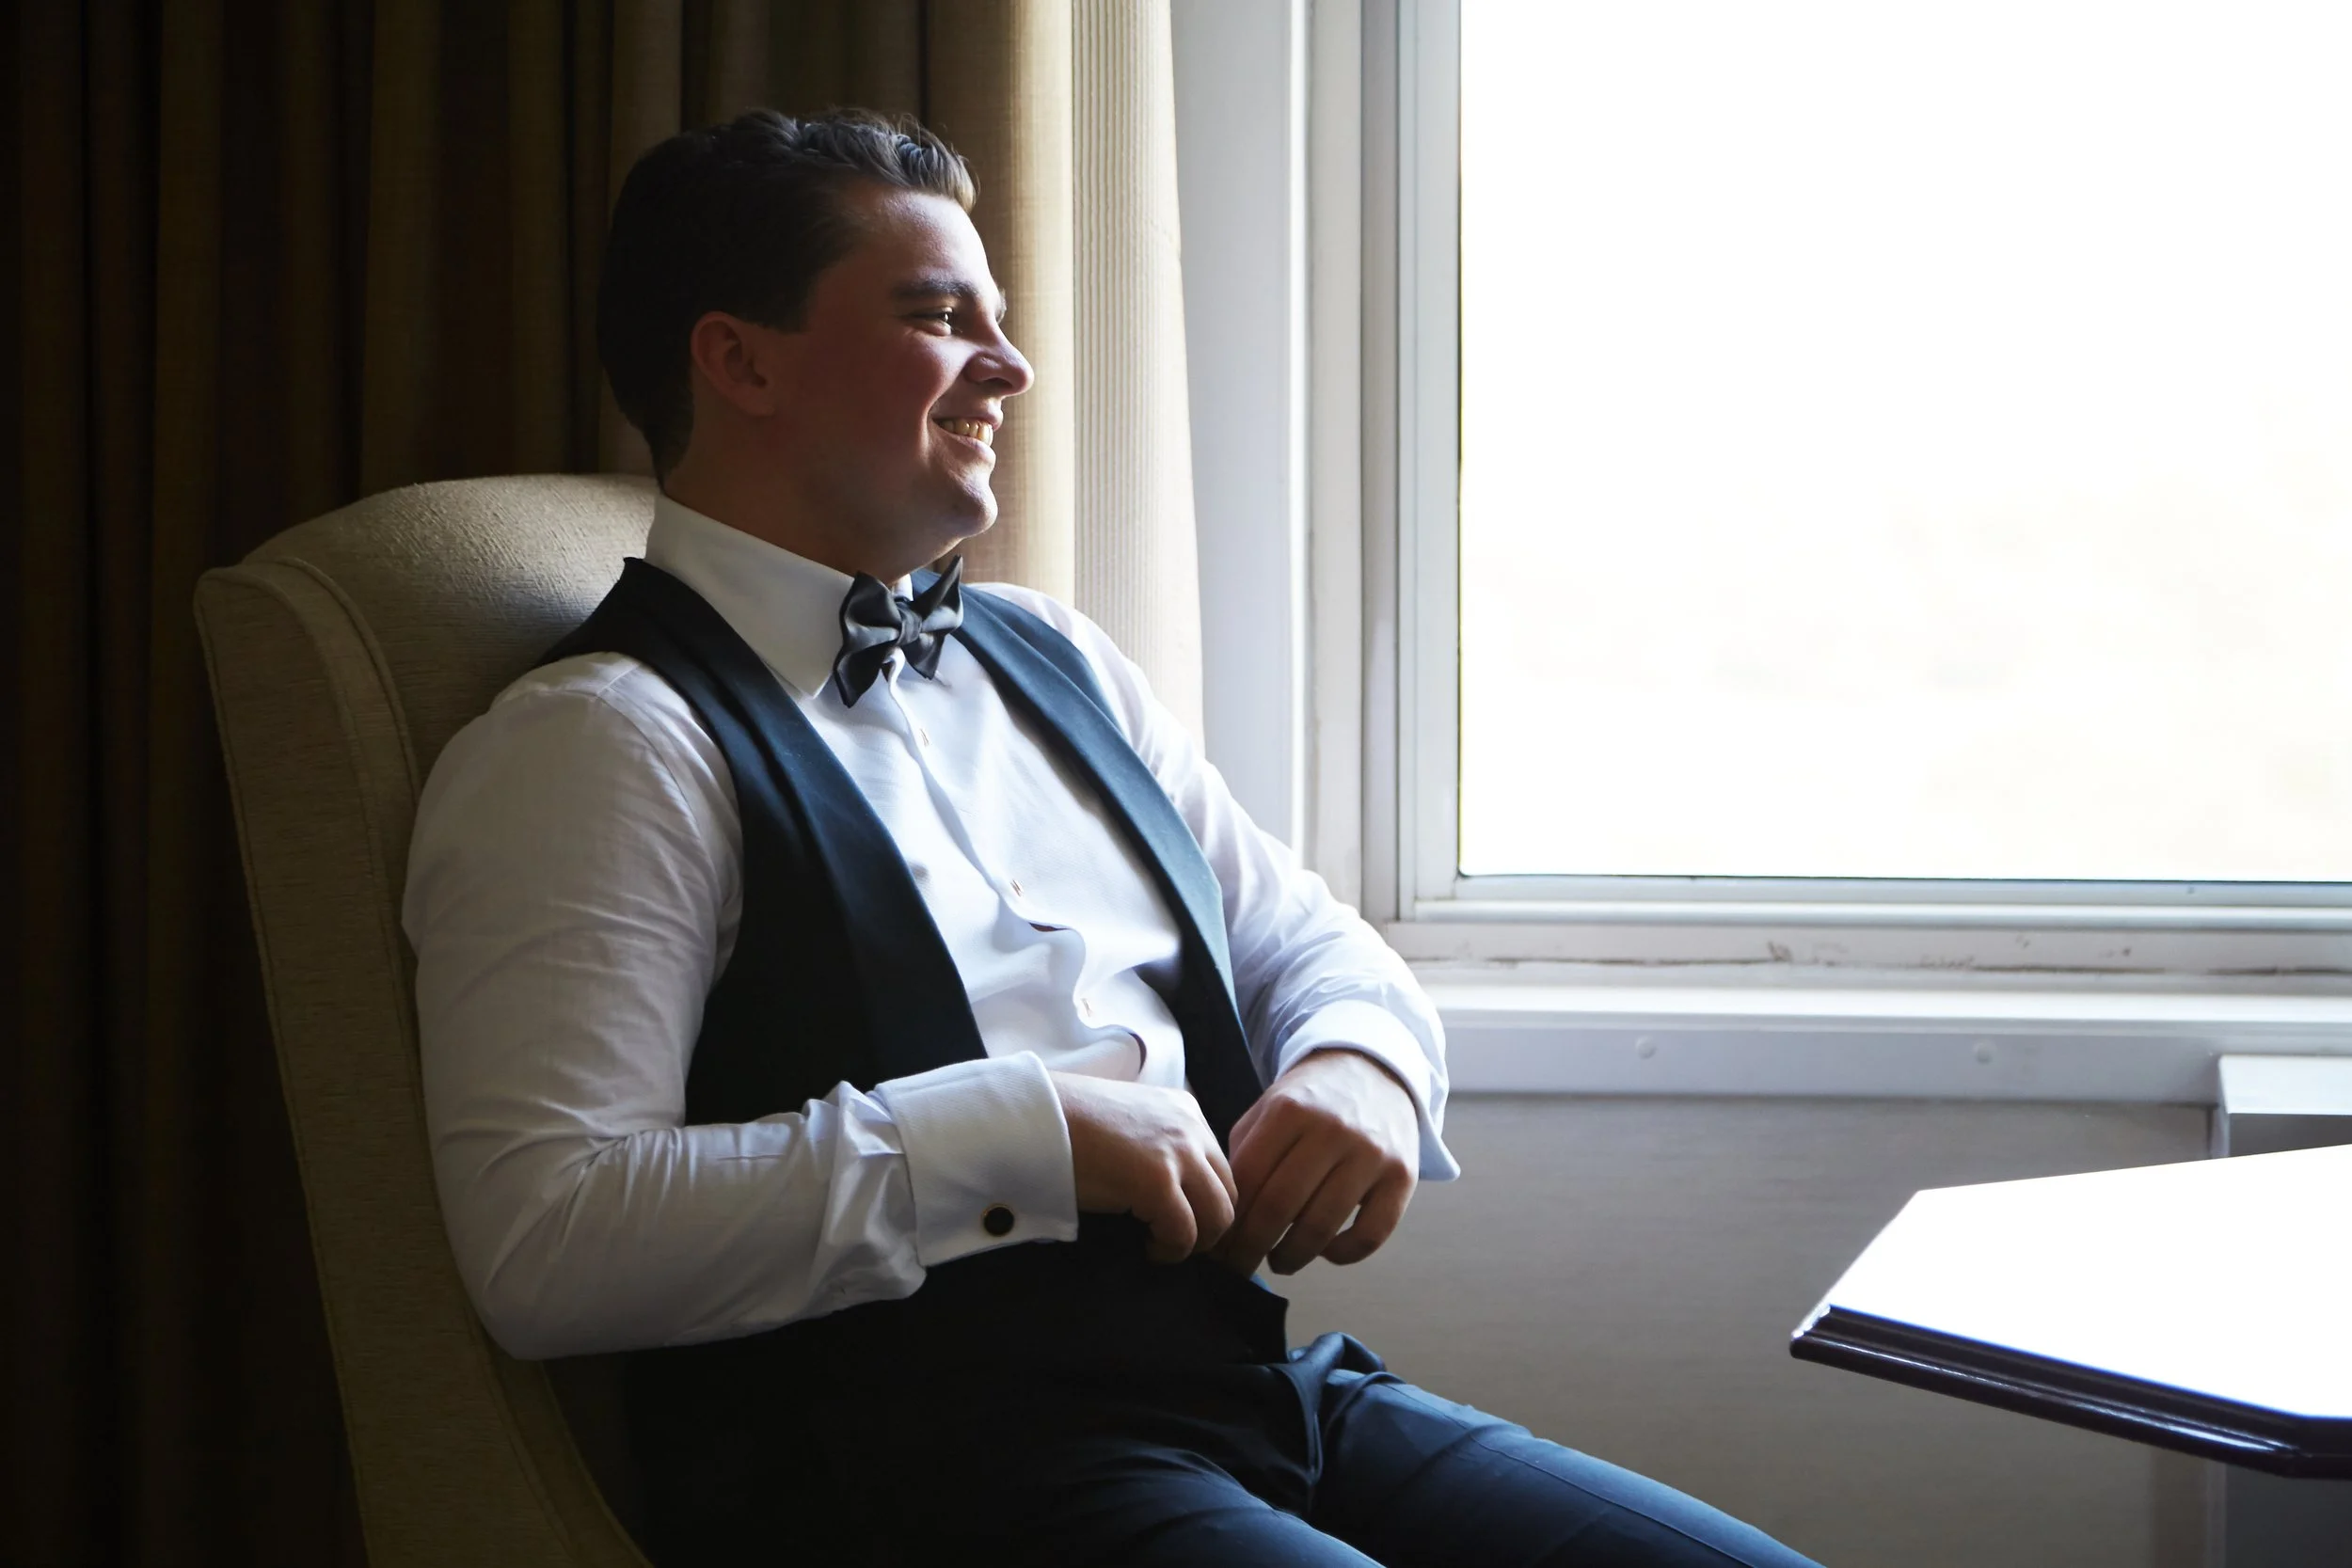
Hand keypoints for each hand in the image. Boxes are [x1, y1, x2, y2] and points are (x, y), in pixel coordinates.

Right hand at [1051, 1071, 1237, 1262]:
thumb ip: (1157, 1145)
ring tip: (1163, 1247)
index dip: (1207, 1202)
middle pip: (1228, 1192)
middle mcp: (1190, 1128)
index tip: (1189, 1225)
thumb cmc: (1067, 1121)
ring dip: (1195, 1242)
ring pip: (1219, 1216)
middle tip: (1181, 1246)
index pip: (1220, 1167)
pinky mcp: (1157, 1182)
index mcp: (1184, 1111)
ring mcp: (1177, 1153)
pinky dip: (1170, 1251)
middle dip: (1210, 1227)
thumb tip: (1172, 1190)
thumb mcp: (1129, 1122)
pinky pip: (1184, 1234)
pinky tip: (1147, 1249)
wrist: (1032, 1116)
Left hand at [1210, 1049, 1418, 1276]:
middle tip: (1239, 1268)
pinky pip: (1371, 1234)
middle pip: (1279, 1207)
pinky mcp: (1402, 1176)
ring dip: (1292, 1256)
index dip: (1228, 1222)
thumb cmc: (1310, 1101)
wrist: (1373, 1070)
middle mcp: (1331, 1130)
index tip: (1218, 1248)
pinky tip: (1325, 1250)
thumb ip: (1243, 1154)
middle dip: (1251, 1248)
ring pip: (1322, 1227)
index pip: (1248, 1180)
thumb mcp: (1269, 1108)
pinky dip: (1343, 1254)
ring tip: (1278, 1261)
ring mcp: (1371, 1154)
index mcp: (1289, 1110)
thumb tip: (1225, 1218)